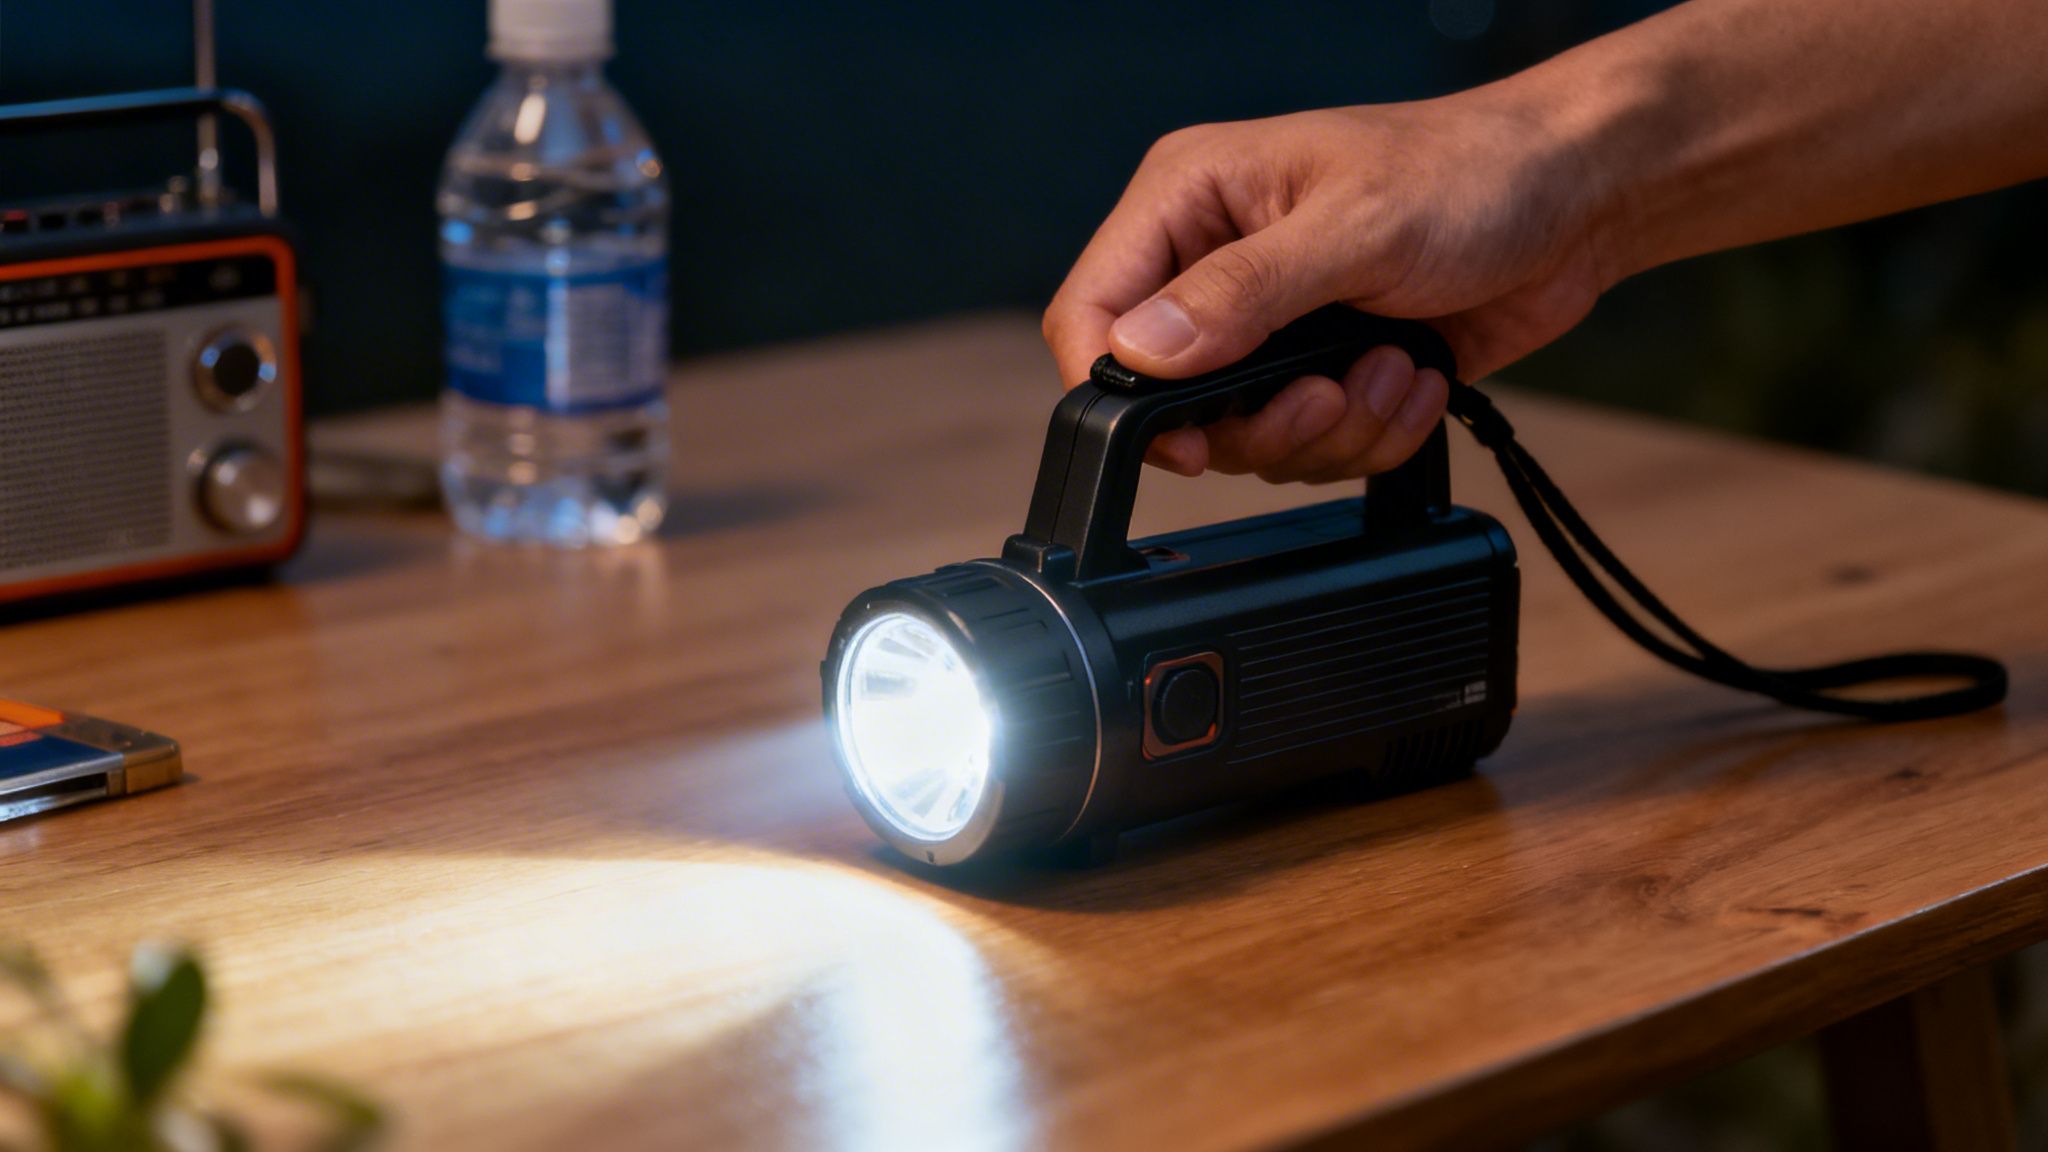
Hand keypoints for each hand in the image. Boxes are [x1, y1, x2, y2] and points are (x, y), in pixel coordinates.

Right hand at [1043, 95, 1615, 479]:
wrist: (1576, 199)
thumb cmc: (1471, 172)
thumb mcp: (1353, 227)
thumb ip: (1241, 293)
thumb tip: (1142, 351)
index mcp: (1191, 200)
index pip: (1092, 310)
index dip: (1118, 389)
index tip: (1186, 438)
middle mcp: (1215, 266)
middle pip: (1172, 403)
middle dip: (1263, 422)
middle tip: (1324, 395)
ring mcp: (1271, 326)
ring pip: (1247, 438)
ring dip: (1332, 426)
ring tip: (1392, 366)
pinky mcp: (1323, 370)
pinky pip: (1312, 448)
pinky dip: (1371, 432)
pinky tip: (1413, 376)